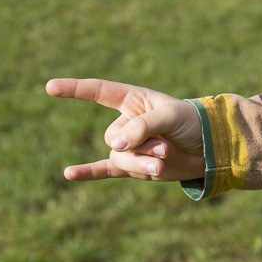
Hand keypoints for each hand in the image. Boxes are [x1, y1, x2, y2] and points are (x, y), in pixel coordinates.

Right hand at [46, 78, 205, 181]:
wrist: (211, 149)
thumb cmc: (194, 124)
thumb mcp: (171, 117)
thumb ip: (142, 126)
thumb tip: (113, 145)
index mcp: (134, 100)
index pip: (99, 91)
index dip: (75, 89)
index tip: (49, 87)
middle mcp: (128, 122)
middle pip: (115, 136)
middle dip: (140, 144)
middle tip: (167, 145)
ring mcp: (129, 145)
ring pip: (119, 157)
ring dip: (142, 161)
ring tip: (164, 160)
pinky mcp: (134, 166)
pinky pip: (104, 170)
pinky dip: (88, 172)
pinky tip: (68, 174)